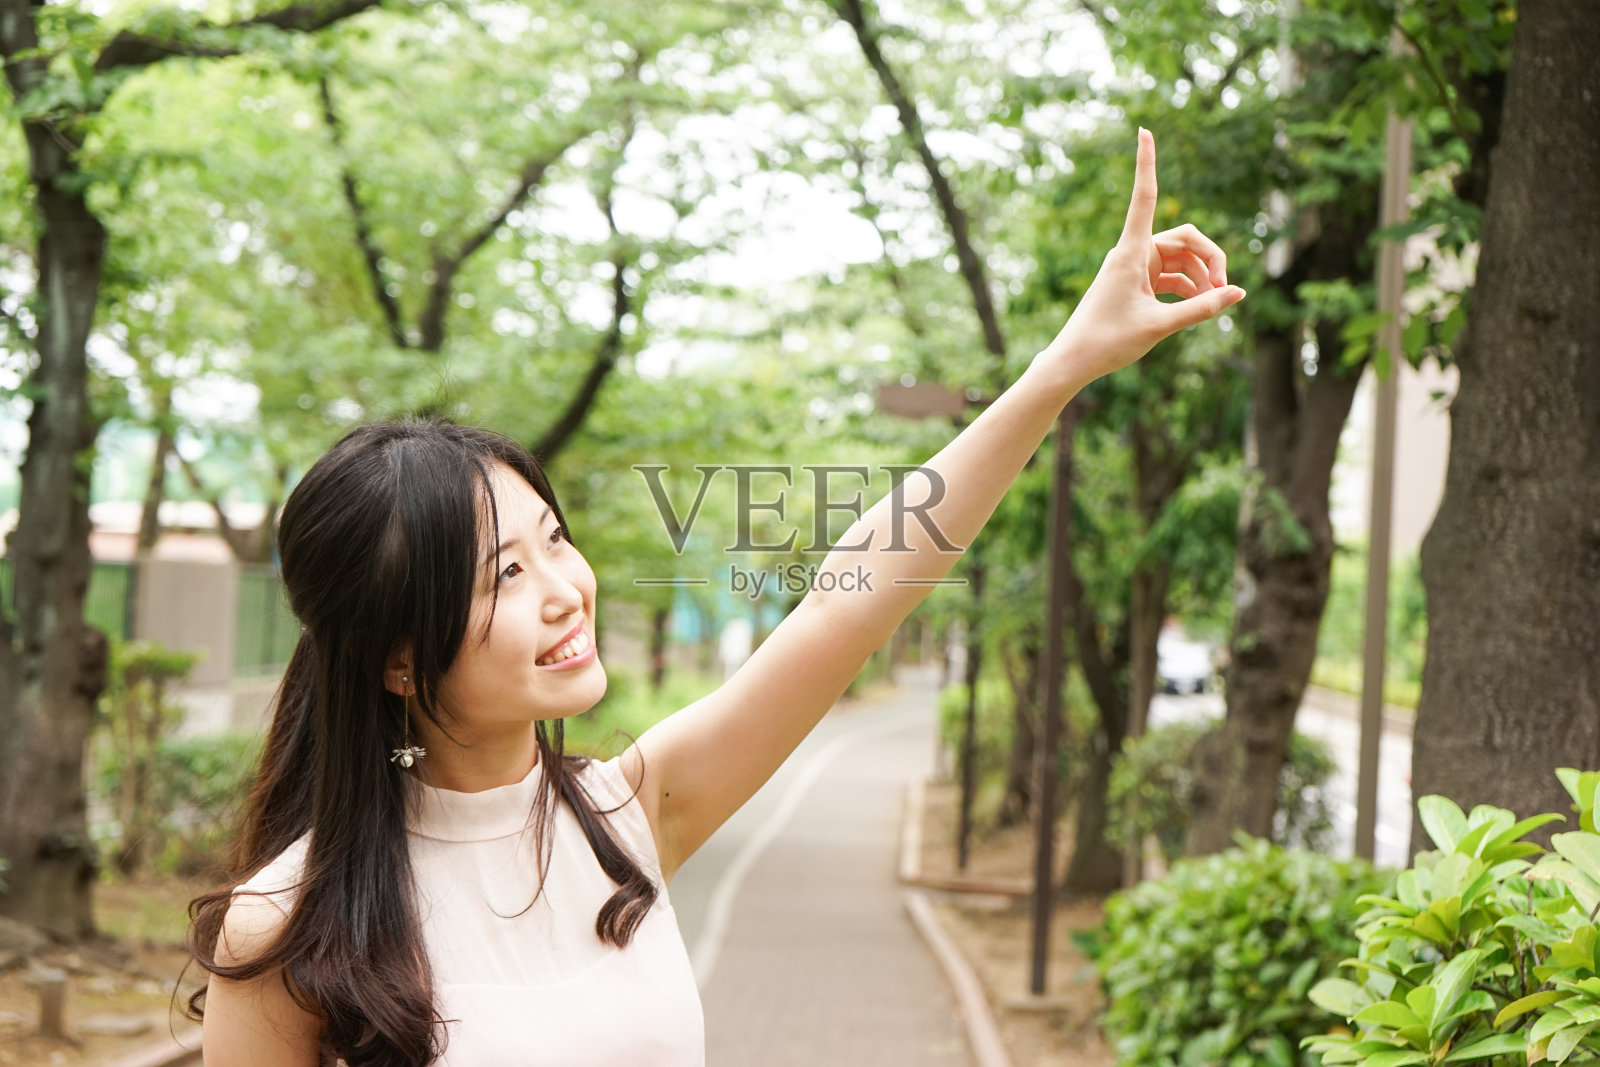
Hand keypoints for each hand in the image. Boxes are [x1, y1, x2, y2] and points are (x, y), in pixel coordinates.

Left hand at [1038, 128, 1244, 385]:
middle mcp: (1132, 253)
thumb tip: (1239, 292)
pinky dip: (1188, 288)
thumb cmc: (1107, 343)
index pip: (1144, 198)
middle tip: (1225, 290)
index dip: (1147, 164)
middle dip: (1210, 258)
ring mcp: (1133, 268)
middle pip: (1185, 238)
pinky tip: (1201, 307)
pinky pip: (1170, 275)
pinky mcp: (1135, 283)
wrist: (1073, 362)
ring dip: (1202, 278)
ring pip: (1180, 259)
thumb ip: (1202, 308)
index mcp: (1130, 253)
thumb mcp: (1160, 326)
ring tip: (1214, 305)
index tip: (1145, 130)